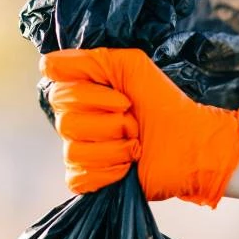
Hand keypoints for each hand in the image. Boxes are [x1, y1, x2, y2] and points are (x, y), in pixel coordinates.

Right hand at [41, 47, 238, 207]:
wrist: (191, 142)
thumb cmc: (163, 102)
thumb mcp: (131, 66)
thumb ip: (92, 59)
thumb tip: (46, 63)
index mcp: (82, 92)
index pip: (55, 88)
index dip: (86, 93)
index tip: (119, 95)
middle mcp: (76, 120)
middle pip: (65, 121)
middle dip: (109, 121)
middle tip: (134, 120)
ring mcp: (82, 151)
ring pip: (74, 150)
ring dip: (114, 147)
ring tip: (136, 144)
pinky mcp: (91, 179)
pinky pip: (79, 177)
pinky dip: (108, 171)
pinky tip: (127, 167)